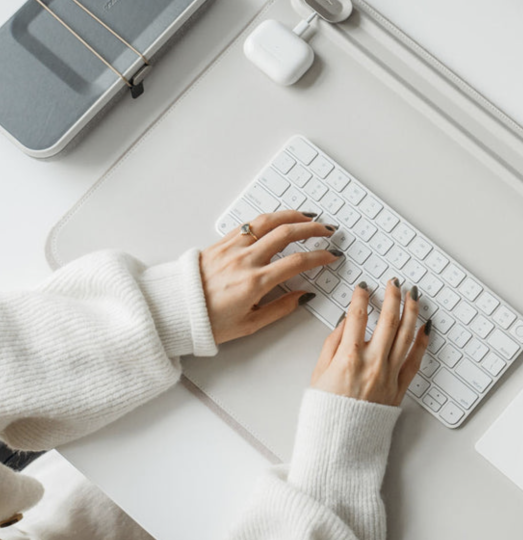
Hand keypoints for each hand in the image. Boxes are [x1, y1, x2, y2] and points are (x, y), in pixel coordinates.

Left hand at [200, 210, 341, 343]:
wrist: (174, 310)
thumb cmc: (207, 321)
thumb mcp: (250, 324)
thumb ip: (281, 308)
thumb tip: (304, 296)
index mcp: (254, 283)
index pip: (297, 262)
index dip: (320, 257)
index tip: (332, 256)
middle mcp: (244, 260)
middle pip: (287, 234)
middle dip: (313, 229)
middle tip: (327, 230)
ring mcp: (232, 248)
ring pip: (268, 221)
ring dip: (292, 216)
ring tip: (308, 217)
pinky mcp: (221, 242)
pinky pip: (250, 223)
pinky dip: (269, 217)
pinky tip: (279, 219)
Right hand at [311, 279, 429, 405]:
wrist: (339, 443)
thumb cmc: (325, 412)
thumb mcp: (318, 373)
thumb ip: (332, 344)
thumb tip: (344, 322)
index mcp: (348, 357)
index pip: (357, 315)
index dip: (360, 296)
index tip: (363, 287)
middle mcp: (372, 362)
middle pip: (388, 319)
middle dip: (392, 296)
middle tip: (394, 283)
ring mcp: (389, 375)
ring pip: (406, 335)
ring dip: (411, 311)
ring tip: (413, 296)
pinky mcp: (400, 388)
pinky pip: (416, 360)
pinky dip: (422, 341)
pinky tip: (426, 327)